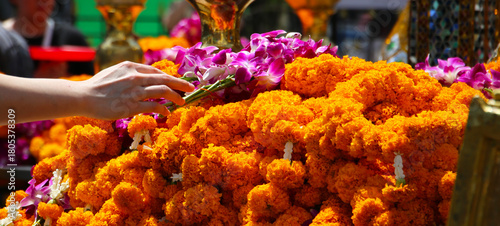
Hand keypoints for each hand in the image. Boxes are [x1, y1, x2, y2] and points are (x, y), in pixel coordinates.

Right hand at [79, 61, 194, 119]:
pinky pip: (154, 106)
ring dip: (176, 97)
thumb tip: (145, 78)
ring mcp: (134, 91)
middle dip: (180, 84)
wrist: (83, 97)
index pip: (157, 71)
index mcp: (131, 67)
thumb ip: (130, 73)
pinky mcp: (132, 106)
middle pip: (165, 79)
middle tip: (191, 88)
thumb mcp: (115, 72)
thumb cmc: (97, 86)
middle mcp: (135, 77)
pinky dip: (164, 108)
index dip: (170, 77)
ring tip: (182, 102)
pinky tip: (167, 112)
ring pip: (163, 91)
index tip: (178, 82)